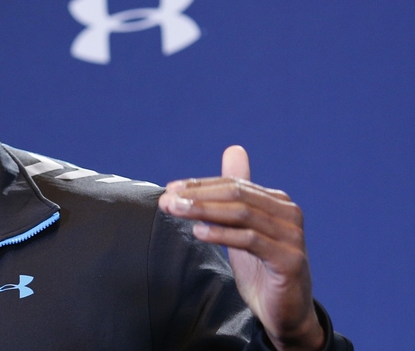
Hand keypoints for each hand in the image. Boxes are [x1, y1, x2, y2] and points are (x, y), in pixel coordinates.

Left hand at [158, 146, 324, 350]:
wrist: (286, 311)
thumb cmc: (261, 266)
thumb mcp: (244, 226)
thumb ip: (236, 192)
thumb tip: (233, 149)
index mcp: (277, 201)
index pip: (233, 184)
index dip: (200, 185)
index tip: (170, 189)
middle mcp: (288, 213)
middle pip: (236, 195)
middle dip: (198, 195)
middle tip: (167, 200)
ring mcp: (291, 236)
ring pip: (241, 214)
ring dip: (203, 211)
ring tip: (176, 211)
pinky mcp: (289, 259)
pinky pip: (250, 240)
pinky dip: (221, 234)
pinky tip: (198, 233)